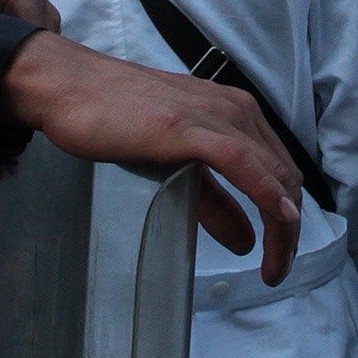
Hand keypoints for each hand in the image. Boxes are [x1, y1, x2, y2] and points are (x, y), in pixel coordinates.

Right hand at [0, 31, 301, 282]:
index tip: (280, 256)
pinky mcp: (189, 127)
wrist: (69, 87)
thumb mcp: (176, 165)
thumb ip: (214, 201)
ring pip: (271, 173)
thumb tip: (246, 242)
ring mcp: (215, 115)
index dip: (288, 217)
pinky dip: (266, 194)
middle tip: (278, 270)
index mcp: (236, 113)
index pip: (281, 170)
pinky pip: (242, 163)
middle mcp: (236, 109)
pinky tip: (277, 219)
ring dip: (281, 225)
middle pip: (284, 176)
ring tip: (274, 266)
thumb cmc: (115, 119)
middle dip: (288, 230)